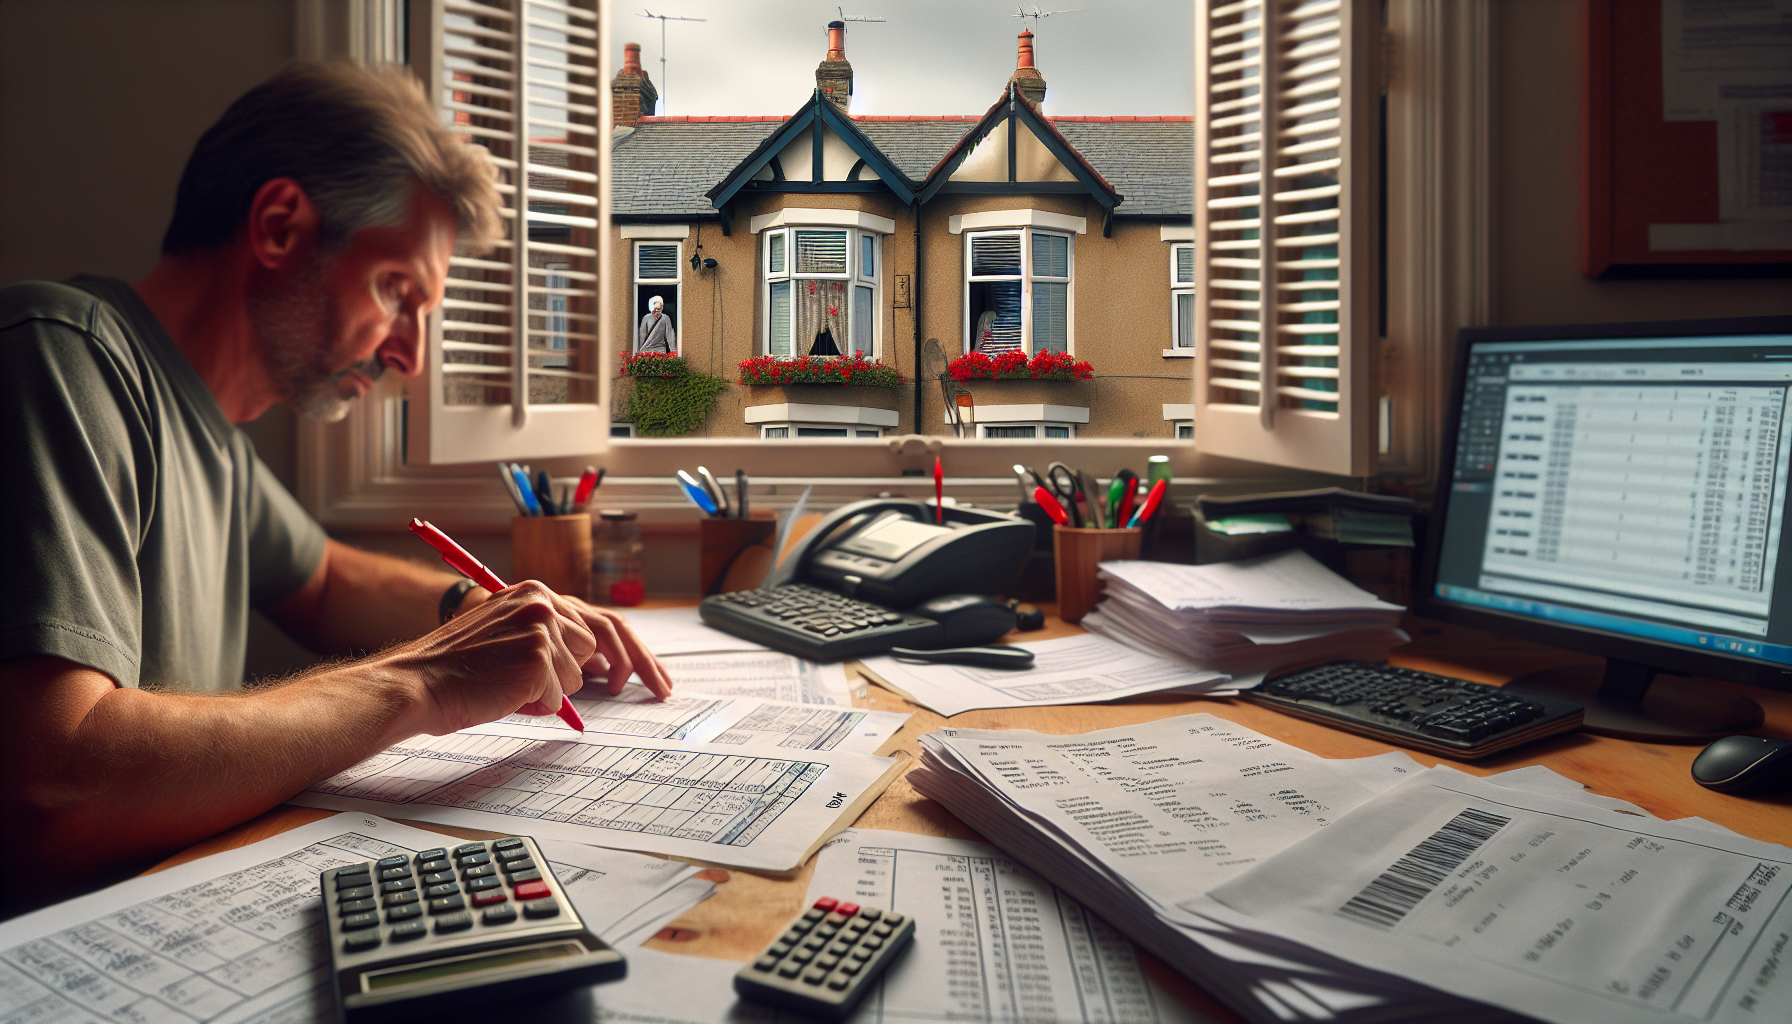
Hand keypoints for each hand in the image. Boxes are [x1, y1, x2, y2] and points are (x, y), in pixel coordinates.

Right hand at [457, 588, 673, 709]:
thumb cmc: (458, 673)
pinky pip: (557, 697)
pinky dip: (534, 705)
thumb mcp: (510, 643)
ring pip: (576, 676)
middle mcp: (542, 601)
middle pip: (598, 647)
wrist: (418, 685)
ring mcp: (541, 625)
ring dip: (548, 693)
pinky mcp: (538, 652)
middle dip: (606, 675)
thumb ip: (551, 644)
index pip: (604, 621)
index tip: (660, 680)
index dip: (637, 654)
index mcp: (536, 593)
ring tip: (507, 688)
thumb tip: (600, 666)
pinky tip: (503, 695)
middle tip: (652, 692)